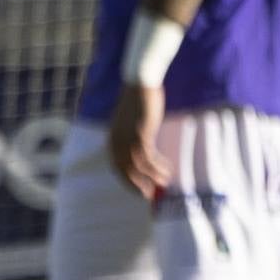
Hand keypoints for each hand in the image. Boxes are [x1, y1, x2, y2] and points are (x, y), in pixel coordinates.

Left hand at [107, 82, 169, 201]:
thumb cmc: (138, 103)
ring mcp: (127, 138)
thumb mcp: (131, 123)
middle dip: (137, 185)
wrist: (139, 84)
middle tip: (149, 195)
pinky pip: (148, 157)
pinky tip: (167, 170)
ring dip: (152, 177)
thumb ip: (133, 137)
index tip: (139, 190)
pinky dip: (157, 166)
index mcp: (112, 139)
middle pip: (125, 170)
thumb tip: (143, 152)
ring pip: (138, 167)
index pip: (117, 166)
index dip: (127, 181)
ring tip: (164, 182)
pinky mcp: (139, 134)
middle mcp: (116, 141)